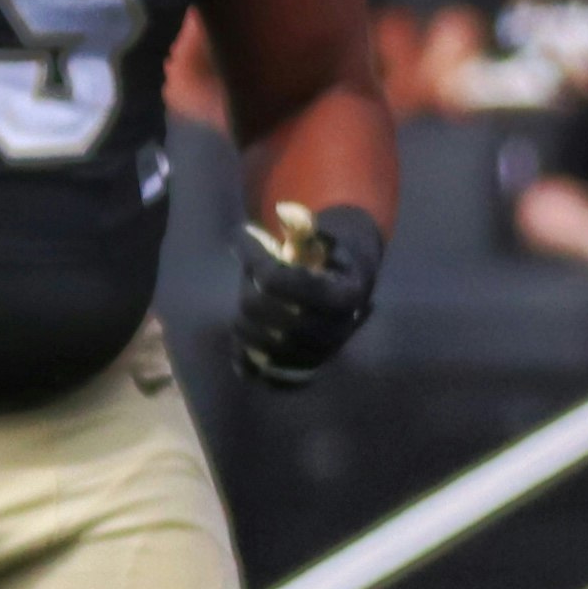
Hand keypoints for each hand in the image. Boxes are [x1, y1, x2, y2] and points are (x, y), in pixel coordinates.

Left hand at [235, 201, 384, 387]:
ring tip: (246, 308)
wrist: (346, 291)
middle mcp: (335, 331)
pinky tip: (241, 347)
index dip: (254, 257)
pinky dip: (247, 363)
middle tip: (248, 280)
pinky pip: (266, 377)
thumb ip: (304, 227)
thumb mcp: (323, 236)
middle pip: (262, 312)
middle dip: (247, 292)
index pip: (280, 280)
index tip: (242, 238)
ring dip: (242, 324)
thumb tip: (284, 212)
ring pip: (258, 344)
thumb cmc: (328, 257)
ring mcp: (320, 356)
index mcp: (343, 294)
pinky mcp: (305, 374)